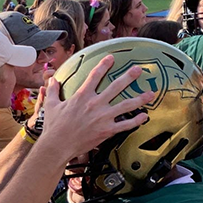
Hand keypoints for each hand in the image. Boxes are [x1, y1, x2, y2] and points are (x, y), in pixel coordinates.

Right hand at [38, 55, 153, 161]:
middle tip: (138, 69)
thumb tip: (51, 80)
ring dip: (140, 98)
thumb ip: (52, 90)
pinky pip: (125, 125)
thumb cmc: (54, 126)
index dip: (104, 65)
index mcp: (82, 96)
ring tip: (151, 93)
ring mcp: (103, 117)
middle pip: (116, 87)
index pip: (95, 75)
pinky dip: (136, 121)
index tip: (111, 58)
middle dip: (129, 76)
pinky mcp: (107, 130)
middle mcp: (95, 104)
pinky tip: (145, 116)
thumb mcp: (51, 105)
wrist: (58, 145)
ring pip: (126, 105)